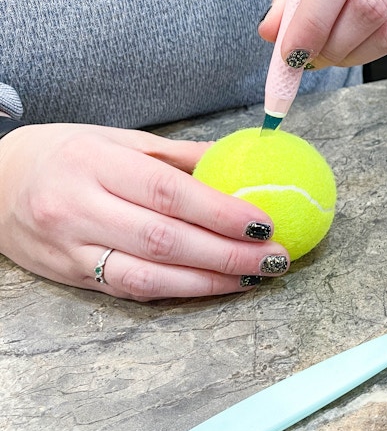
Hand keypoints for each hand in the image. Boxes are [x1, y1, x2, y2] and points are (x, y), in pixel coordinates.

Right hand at [0, 124, 289, 300]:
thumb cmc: (67, 153)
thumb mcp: (119, 139)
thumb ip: (181, 156)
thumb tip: (242, 160)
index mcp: (94, 162)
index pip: (167, 192)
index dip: (220, 212)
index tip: (265, 222)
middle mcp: (78, 207)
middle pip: (164, 240)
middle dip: (228, 254)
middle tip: (275, 257)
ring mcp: (70, 248)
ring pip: (148, 277)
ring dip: (210, 282)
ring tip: (255, 276)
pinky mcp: (70, 277)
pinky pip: (130, 291)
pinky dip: (178, 291)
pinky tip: (214, 285)